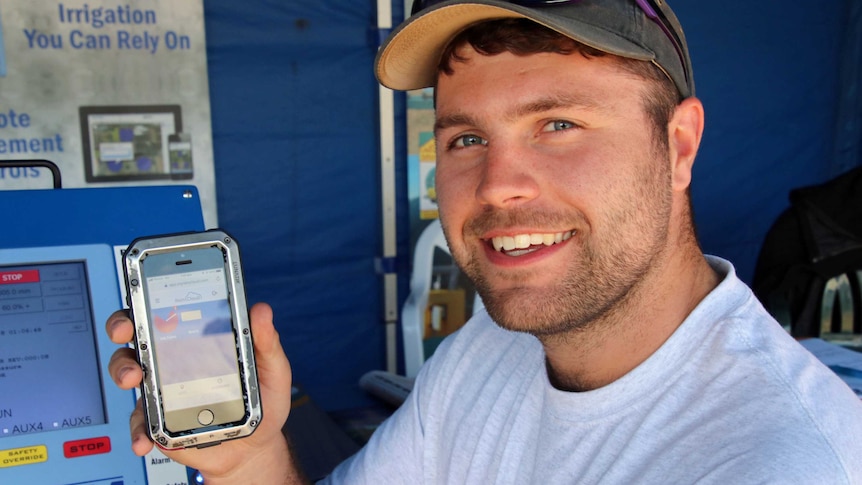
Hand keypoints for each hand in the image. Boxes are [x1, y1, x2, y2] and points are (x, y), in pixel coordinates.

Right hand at [106, 302, 304, 482]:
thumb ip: (266, 342)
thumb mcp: (271, 369)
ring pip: (128, 372)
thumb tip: (262, 310)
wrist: (255, 446)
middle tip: (127, 331)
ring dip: (123, 371)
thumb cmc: (261, 401)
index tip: (144, 293)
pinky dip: (137, 430)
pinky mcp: (158, 422)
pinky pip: (139, 423)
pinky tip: (144, 439)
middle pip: (137, 335)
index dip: (150, 297)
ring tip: (134, 379)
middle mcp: (173, 360)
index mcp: (198, 340)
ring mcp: (162, 390)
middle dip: (123, 326)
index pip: (169, 311)